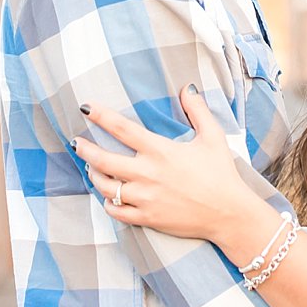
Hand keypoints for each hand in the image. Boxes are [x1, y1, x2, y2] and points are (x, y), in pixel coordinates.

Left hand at [70, 84, 257, 243]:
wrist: (230, 214)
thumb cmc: (221, 174)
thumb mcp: (213, 137)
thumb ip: (198, 111)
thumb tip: (187, 88)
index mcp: (160, 151)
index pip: (122, 129)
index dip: (101, 116)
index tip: (85, 108)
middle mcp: (148, 174)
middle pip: (104, 160)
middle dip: (85, 150)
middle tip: (77, 142)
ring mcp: (145, 198)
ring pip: (105, 187)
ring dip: (94, 175)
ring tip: (92, 167)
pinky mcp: (147, 218)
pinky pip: (116, 211)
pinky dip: (107, 203)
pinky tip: (107, 196)